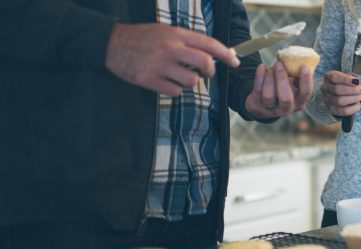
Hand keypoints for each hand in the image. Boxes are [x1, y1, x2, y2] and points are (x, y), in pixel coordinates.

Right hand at [105, 23, 239, 96]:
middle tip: (206, 72)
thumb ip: (187, 42)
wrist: (111, 44)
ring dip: (189, 81)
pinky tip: (165, 81)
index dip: (226, 54)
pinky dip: (175, 89)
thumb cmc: (143, 38)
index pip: (209, 44)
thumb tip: (212, 56)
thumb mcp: (166, 32)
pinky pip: (175, 91)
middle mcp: (170, 48)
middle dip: (210, 71)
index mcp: (176, 34)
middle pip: (205, 63)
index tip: (236, 62)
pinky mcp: (150, 80)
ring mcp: (160, 65)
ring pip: (191, 81)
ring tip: (177, 75)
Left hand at [244, 61, 312, 118]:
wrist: (264, 105)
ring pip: (269, 96)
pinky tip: (262, 67)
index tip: (303, 66)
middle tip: (279, 64)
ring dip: (269, 78)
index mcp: (299, 102)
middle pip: (285, 98)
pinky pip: (257, 91)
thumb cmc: (283, 90)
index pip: (305, 93)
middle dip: (282, 79)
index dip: (305, 80)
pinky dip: (259, 77)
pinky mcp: (258, 106)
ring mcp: (271, 110)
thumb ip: (296, 75)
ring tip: (271, 67)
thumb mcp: (292, 85)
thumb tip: (298, 58)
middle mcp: (287, 109)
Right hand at [320, 71, 360, 115]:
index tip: (357, 81)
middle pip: (337, 90)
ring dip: (354, 98)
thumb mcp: (349, 76)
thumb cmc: (347, 83)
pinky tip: (359, 104)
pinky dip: (354, 108)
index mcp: (328, 77)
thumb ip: (354, 79)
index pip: (334, 77)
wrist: (341, 94)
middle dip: (353, 90)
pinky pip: (343, 111)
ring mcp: (327, 100)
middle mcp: (325, 88)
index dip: (346, 79)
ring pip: (340, 101)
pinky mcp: (333, 110)